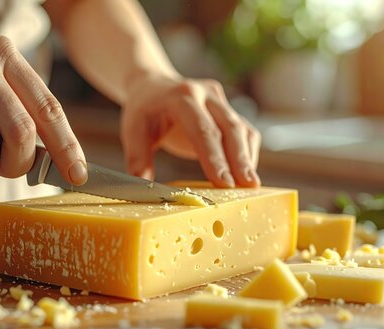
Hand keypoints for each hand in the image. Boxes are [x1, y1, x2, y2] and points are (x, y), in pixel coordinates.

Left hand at [120, 75, 260, 187]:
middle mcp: (206, 95)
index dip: (215, 157)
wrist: (154, 86)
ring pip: (241, 129)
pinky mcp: (229, 110)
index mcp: (181, 97)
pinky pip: (245, 131)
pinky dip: (247, 153)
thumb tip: (143, 185)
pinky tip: (245, 173)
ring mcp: (221, 101)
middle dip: (239, 159)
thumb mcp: (133, 130)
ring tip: (250, 185)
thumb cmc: (144, 111)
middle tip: (247, 185)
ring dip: (247, 158)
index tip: (224, 182)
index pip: (202, 129)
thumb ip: (138, 158)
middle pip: (229, 127)